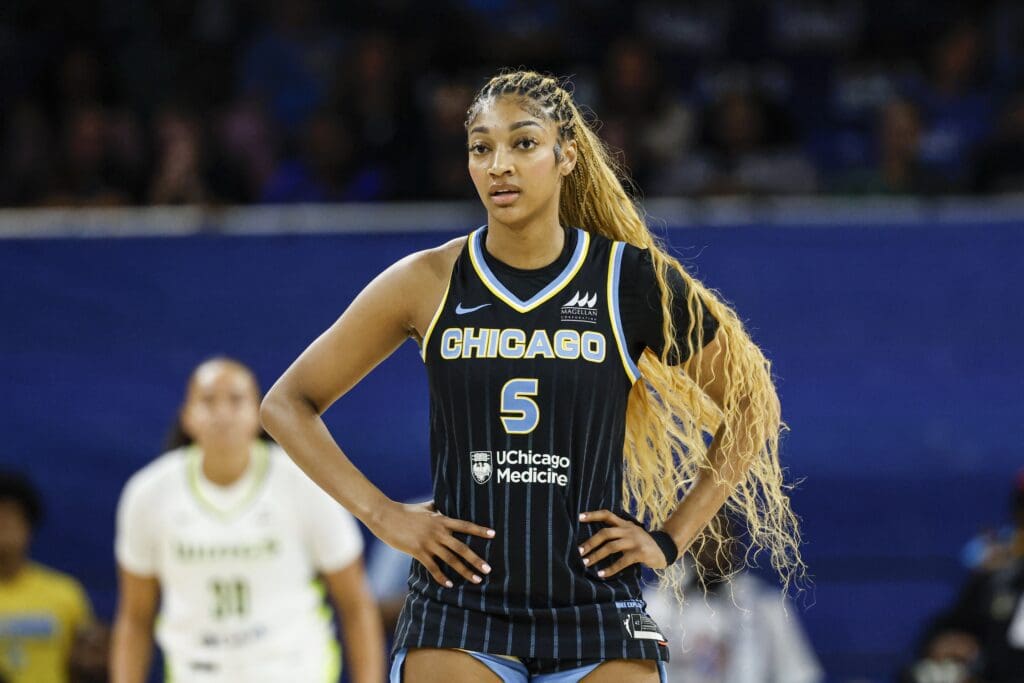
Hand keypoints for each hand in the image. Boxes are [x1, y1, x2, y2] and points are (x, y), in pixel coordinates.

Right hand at [373, 500, 493, 587]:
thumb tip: (443, 504)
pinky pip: (433, 567)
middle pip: (462, 547)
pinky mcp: (417, 551)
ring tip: (476, 579)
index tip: (493, 535)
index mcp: (441, 520)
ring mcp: (428, 542)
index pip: (465, 525)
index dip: (479, 530)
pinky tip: (449, 585)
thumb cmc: (405, 511)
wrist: (385, 516)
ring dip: (464, 571)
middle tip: (488, 569)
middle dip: (476, 559)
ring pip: (450, 559)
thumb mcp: (424, 507)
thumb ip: (436, 507)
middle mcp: (438, 532)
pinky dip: (441, 577)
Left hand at [577, 510, 671, 577]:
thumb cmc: (644, 543)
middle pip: (605, 533)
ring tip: (586, 563)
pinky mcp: (639, 553)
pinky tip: (601, 574)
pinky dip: (610, 569)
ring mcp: (634, 541)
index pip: (607, 515)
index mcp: (625, 524)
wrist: (665, 549)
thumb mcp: (632, 532)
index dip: (593, 515)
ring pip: (611, 546)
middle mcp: (628, 530)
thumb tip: (597, 539)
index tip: (579, 517)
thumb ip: (619, 532)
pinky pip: (621, 561)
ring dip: (596, 555)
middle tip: (579, 551)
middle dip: (591, 542)